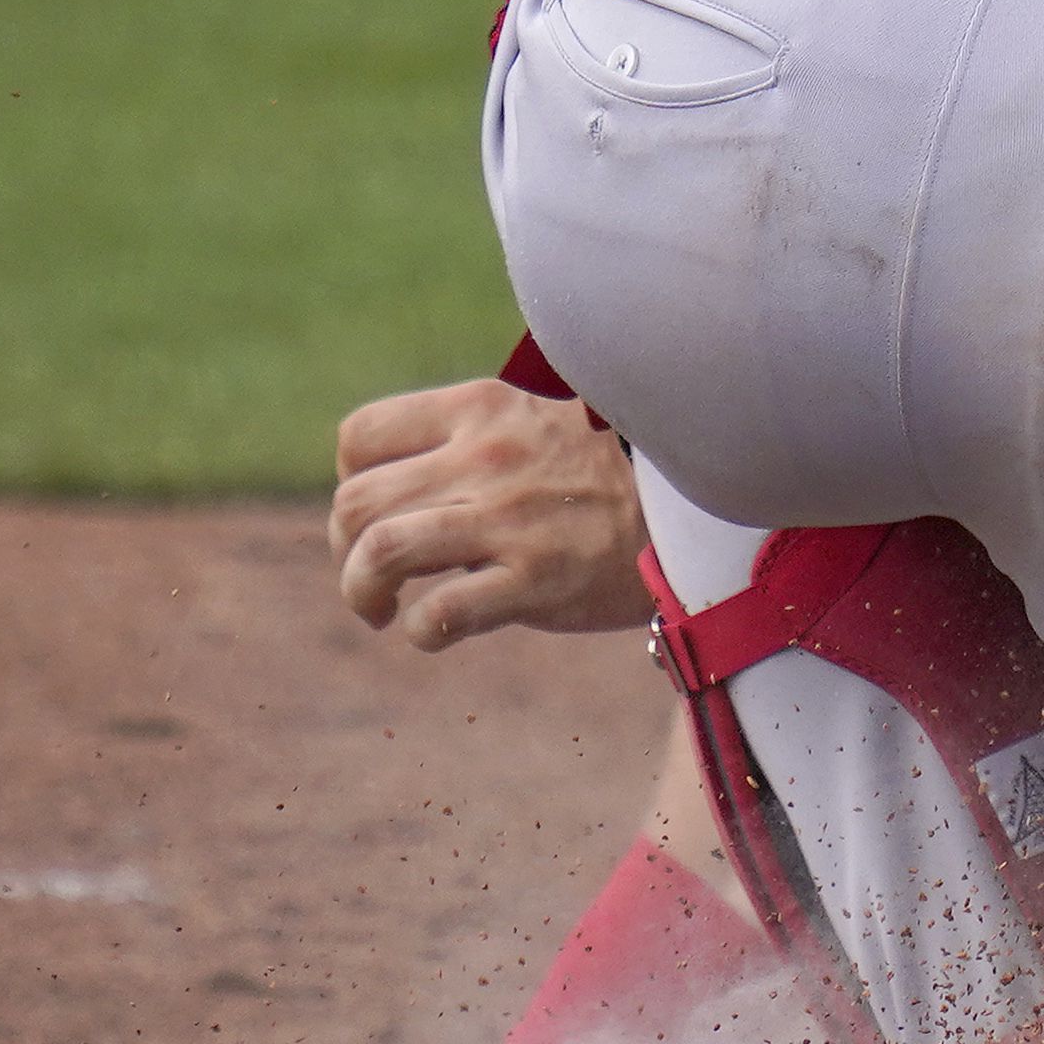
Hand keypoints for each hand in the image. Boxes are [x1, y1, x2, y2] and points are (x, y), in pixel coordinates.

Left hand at [331, 378, 653, 648]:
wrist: (698, 503)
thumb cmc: (612, 472)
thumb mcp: (535, 419)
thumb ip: (472, 441)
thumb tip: (403, 486)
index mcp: (480, 410)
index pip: (360, 435)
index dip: (351, 481)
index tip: (379, 511)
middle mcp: (484, 458)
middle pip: (356, 502)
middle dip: (345, 550)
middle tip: (371, 577)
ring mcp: (509, 520)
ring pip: (382, 551)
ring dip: (361, 592)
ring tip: (380, 611)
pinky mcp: (536, 581)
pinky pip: (441, 614)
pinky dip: (420, 632)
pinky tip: (434, 633)